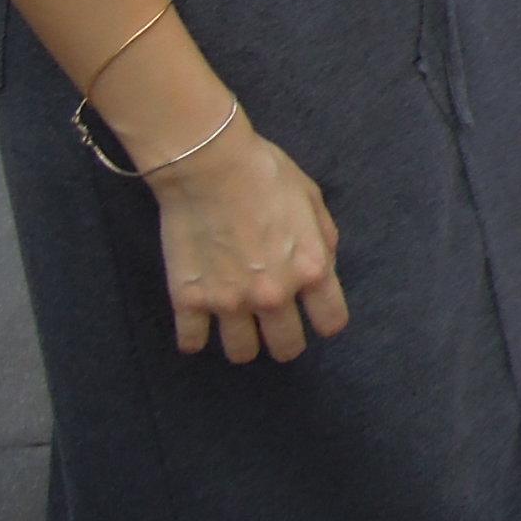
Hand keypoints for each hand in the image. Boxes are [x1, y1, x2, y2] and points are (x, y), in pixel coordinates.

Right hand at [148, 119, 347, 363]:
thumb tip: (322, 270)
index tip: (315, 314)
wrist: (209, 165)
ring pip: (242, 354)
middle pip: (287, 348)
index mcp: (310, 269)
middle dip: (285, 340)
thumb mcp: (313, 200)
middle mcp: (274, 295)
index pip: (331, 322)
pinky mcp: (189, 301)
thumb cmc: (267, 174)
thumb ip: (322, 241)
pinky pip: (192, 343)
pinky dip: (195, 337)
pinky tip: (199, 322)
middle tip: (275, 324)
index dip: (325, 321)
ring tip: (238, 322)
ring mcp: (229, 302)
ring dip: (243, 341)